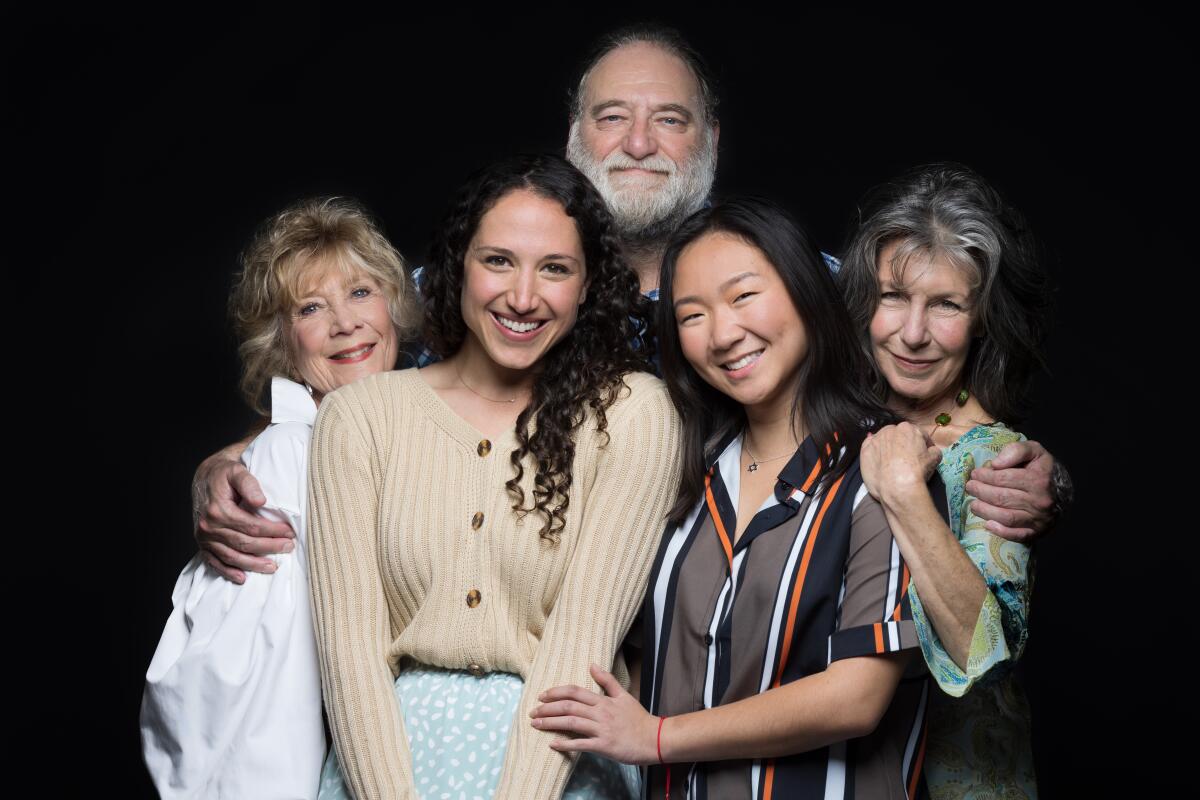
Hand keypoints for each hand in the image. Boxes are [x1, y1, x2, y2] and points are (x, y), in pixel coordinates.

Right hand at [193, 448, 293, 582]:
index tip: (290, 532)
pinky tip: (243, 578)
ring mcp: (204, 537)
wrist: (204, 478)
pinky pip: (214, 562)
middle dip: (269, 547)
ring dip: (253, 564)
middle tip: (288, 547)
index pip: (251, 526)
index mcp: (218, 509)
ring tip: (273, 566)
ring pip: (232, 556)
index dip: (272, 531)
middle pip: (244, 543)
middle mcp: (208, 526)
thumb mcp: (237, 471)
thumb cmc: (224, 474)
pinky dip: (228, 572)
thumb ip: (249, 483)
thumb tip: (260, 501)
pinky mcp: (202, 544)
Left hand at [530, 664, 659, 765]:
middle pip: (569, 706)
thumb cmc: (638, 718)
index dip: (556, 692)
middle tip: (532, 711)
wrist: (654, 739)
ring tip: (536, 724)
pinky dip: (565, 745)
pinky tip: (553, 744)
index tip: (542, 696)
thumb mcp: (624, 695)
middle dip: (547, 708)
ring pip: (571, 723)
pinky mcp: (603, 746)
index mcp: (603, 700)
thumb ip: (607, 680)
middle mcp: (600, 713)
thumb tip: (592, 664)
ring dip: (551, 723)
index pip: (575, 692)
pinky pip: (581, 745)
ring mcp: (601, 730)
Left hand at [860, 423, 941, 503]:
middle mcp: (889, 430)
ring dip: (888, 447)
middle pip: (899, 435)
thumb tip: (931, 450)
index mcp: (907, 428)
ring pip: (883, 440)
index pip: (918, 434)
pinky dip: (874, 451)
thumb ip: (934, 449)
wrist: (897, 487)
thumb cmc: (917, 471)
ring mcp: (875, 440)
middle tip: (908, 458)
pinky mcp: (864, 452)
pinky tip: (879, 459)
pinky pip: (869, 447)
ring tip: (893, 461)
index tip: (924, 453)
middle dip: (904, 444)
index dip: (923, 444)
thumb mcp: (936, 458)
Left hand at [965, 440, 1057, 542]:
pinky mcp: (1037, 531)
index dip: (985, 476)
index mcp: (1039, 479)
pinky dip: (1001, 532)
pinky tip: (988, 525)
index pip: (1004, 478)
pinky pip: (1017, 535)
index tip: (975, 474)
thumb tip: (995, 464)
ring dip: (985, 511)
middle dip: (981, 492)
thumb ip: (1016, 450)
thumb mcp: (1034, 450)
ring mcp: (1039, 518)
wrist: (1063, 491)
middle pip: (1002, 498)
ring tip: (973, 504)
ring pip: (1006, 517)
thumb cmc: (1042, 469)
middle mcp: (1040, 500)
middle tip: (970, 487)